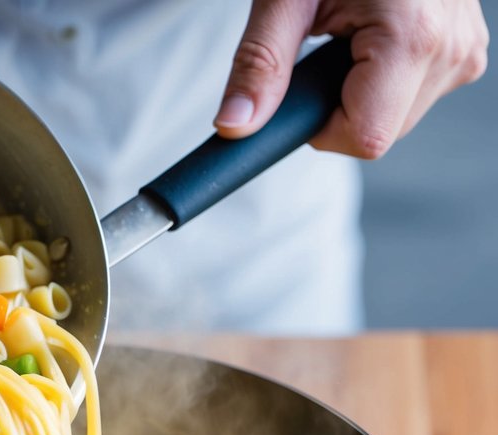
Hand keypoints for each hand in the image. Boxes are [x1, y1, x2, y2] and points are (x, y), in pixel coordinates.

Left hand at [214, 0, 488, 156]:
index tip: (303, 91)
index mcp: (412, 36)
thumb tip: (235, 125)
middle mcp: (450, 47)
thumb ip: (260, 64)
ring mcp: (464, 48)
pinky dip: (387, 76)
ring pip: (398, 117)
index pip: (365, 138)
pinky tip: (376, 32)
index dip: (323, 127)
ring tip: (353, 29)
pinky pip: (416, 91)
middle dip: (341, 105)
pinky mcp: (466, 47)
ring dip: (363, 90)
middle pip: (380, 131)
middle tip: (327, 43)